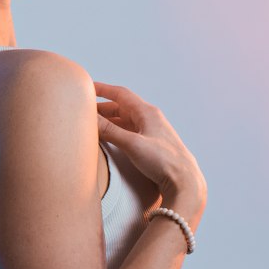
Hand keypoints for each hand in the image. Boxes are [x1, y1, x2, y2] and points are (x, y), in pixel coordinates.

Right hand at [94, 80, 206, 224]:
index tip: (87, 87)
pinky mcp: (151, 145)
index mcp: (147, 112)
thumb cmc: (163, 161)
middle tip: (84, 112)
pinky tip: (109, 138)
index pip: (121, 94)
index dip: (102, 89)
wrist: (185, 181)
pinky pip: (129, 132)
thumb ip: (110, 131)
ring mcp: (151, 132)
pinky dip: (116, 132)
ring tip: (92, 125)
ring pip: (125, 121)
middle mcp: (150, 119)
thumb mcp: (132, 144)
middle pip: (121, 108)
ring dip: (109, 121)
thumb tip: (90, 119)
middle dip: (102, 108)